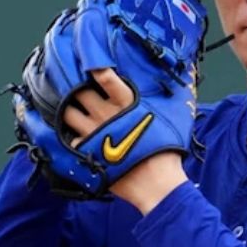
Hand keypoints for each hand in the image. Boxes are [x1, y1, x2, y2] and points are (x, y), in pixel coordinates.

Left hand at [69, 68, 188, 214]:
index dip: (94, 67)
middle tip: (75, 87)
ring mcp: (93, 132)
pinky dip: (70, 137)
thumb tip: (179, 85)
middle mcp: (105, 113)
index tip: (89, 63)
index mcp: (126, 102)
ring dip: (67, 110)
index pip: (105, 76)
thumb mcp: (169, 119)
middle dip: (74, 87)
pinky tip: (75, 137)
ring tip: (71, 110)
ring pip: (67, 113)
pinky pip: (69, 139)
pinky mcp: (86, 150)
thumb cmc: (166, 151)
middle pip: (78, 91)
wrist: (155, 183)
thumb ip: (160, 102)